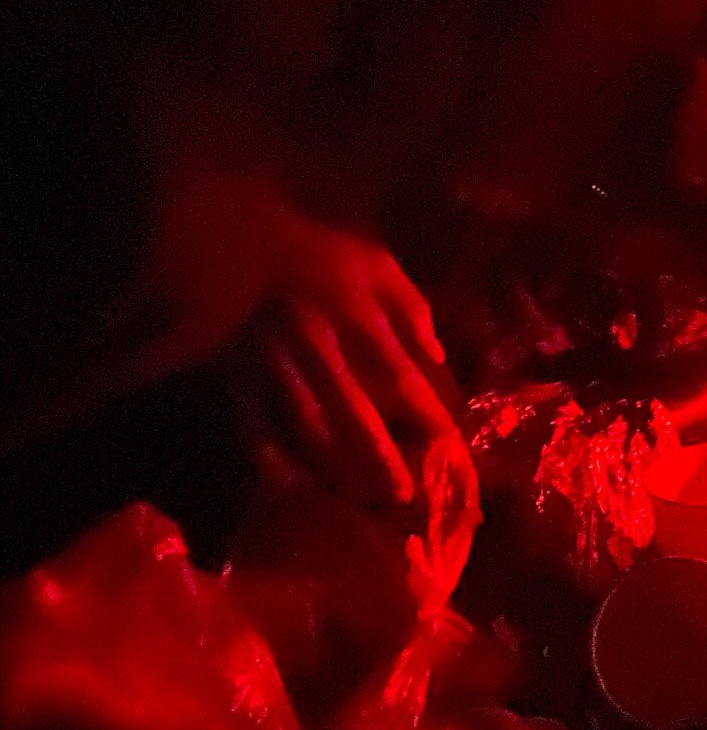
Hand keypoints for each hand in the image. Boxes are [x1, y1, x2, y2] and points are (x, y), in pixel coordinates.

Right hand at [249, 217, 463, 511]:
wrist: (242, 231)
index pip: (398, 375)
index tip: (445, 440)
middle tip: (402, 494)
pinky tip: (291, 484)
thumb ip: (412, 310)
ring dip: (334, 466)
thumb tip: (439, 359)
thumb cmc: (321, 249)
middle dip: (379, 457)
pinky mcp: (238, 372)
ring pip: (306, 425)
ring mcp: (274, 363)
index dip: (423, 411)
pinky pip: (252, 421)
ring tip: (361, 499)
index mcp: (355, 316)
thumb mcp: (377, 264)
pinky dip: (270, 455)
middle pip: (352, 412)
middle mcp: (317, 345)